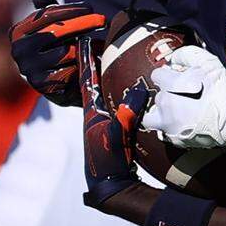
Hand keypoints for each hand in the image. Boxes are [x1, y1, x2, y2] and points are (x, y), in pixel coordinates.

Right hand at [10, 0, 105, 106]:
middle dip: (84, 23)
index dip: (70, 9)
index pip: (46, 14)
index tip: (90, 6)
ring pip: (67, 52)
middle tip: (103, 20)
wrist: (64, 82)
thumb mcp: (50, 21)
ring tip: (97, 43)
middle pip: (57, 31)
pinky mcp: (44, 87)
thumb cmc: (58, 45)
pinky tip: (90, 61)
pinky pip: (71, 70)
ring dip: (86, 46)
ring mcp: (29, 70)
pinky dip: (83, 64)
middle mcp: (19, 51)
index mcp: (18, 31)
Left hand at [80, 35, 149, 207]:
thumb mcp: (118, 136)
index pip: (86, 79)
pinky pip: (111, 101)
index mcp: (90, 112)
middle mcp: (93, 114)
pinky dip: (114, 89)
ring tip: (108, 58)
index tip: (86, 39)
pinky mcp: (110, 128)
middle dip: (93, 62)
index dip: (86, 59)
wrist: (110, 185)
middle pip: (91, 81)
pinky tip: (123, 87)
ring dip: (102, 75)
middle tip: (98, 43)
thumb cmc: (109, 161)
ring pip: (100, 91)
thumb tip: (139, 89)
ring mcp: (100, 121)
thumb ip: (128, 113)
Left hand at [145, 45, 225, 148]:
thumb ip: (186, 55)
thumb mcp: (208, 63)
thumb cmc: (224, 90)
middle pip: (158, 96)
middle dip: (168, 94)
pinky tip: (183, 124)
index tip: (178, 78)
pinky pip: (164, 133)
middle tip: (185, 95)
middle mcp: (165, 107)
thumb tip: (173, 59)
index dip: (168, 75)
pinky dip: (170, 128)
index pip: (157, 75)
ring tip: (177, 112)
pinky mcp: (176, 140)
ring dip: (161, 113)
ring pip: (152, 118)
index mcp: (170, 86)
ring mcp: (169, 126)